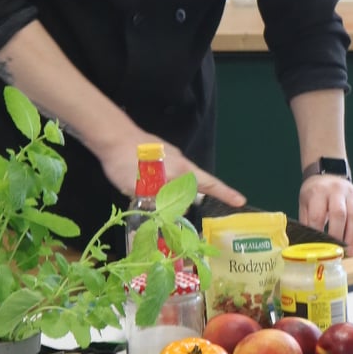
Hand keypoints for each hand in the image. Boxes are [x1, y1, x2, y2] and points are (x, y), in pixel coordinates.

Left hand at [96, 130, 244, 208]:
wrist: (112, 136)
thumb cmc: (129, 163)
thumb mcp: (144, 189)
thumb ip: (159, 201)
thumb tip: (172, 211)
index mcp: (182, 170)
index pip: (210, 184)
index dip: (225, 194)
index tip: (240, 201)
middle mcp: (180, 162)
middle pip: (192, 185)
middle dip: (185, 201)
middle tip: (172, 216)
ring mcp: (168, 156)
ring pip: (176, 180)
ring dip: (169, 193)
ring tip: (152, 202)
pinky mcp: (156, 153)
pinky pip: (164, 173)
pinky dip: (159, 184)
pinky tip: (143, 188)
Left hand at [300, 175, 352, 255]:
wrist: (327, 175)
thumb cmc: (315, 193)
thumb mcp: (305, 204)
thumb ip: (307, 222)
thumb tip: (308, 244)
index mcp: (318, 192)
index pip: (318, 214)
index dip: (319, 232)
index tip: (320, 246)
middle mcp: (336, 190)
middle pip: (339, 214)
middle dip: (339, 235)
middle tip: (340, 251)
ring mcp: (351, 193)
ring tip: (352, 251)